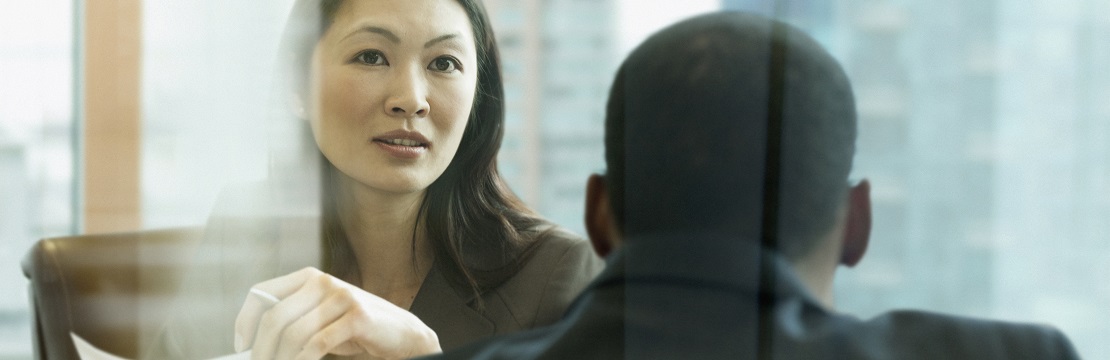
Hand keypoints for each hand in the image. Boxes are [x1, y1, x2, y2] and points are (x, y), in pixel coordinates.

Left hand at [234, 267, 441, 359]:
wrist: (403, 335)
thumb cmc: (357, 331)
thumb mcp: (321, 320)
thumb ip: (294, 322)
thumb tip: (255, 345)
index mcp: (309, 278)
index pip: (262, 294)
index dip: (245, 321)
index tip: (241, 347)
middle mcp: (323, 282)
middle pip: (275, 317)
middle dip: (262, 349)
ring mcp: (341, 297)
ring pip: (295, 333)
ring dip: (282, 359)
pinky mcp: (357, 317)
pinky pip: (318, 344)